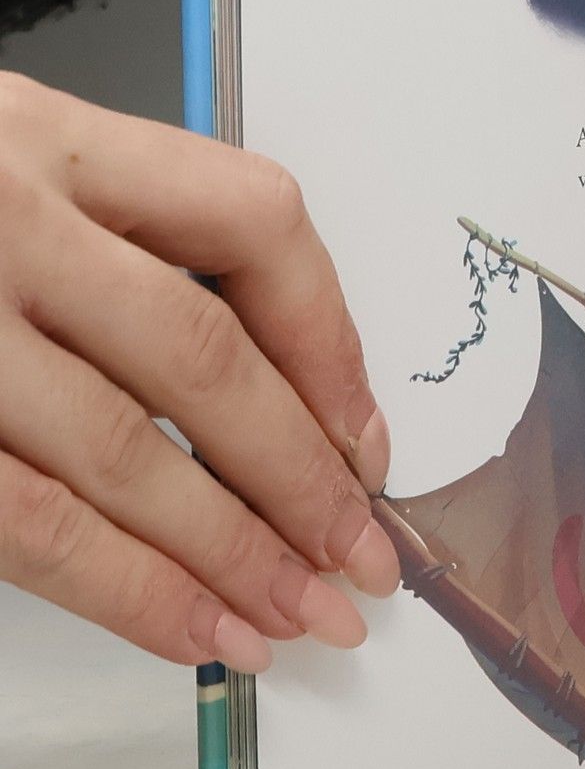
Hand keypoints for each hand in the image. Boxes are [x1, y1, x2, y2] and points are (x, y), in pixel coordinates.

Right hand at [0, 75, 399, 671]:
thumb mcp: (4, 165)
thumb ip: (114, 243)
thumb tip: (280, 398)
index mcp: (49, 139)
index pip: (253, 222)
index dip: (331, 340)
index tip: (366, 436)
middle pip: (201, 357)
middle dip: (301, 478)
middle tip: (366, 560)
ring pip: (121, 453)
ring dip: (229, 554)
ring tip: (301, 617)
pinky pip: (26, 522)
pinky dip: (123, 589)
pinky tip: (192, 630)